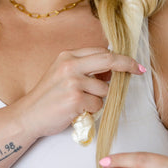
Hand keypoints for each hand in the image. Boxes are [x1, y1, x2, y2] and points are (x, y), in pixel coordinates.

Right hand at [21, 48, 144, 139]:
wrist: (28, 115)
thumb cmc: (47, 98)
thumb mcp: (62, 74)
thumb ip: (84, 69)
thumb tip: (112, 71)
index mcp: (67, 56)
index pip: (101, 52)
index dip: (120, 58)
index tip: (133, 64)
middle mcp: (70, 65)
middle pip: (108, 60)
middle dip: (127, 65)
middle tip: (139, 70)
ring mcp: (73, 82)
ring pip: (105, 89)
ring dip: (99, 99)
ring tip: (81, 103)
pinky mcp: (75, 99)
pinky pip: (98, 104)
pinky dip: (91, 110)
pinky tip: (77, 111)